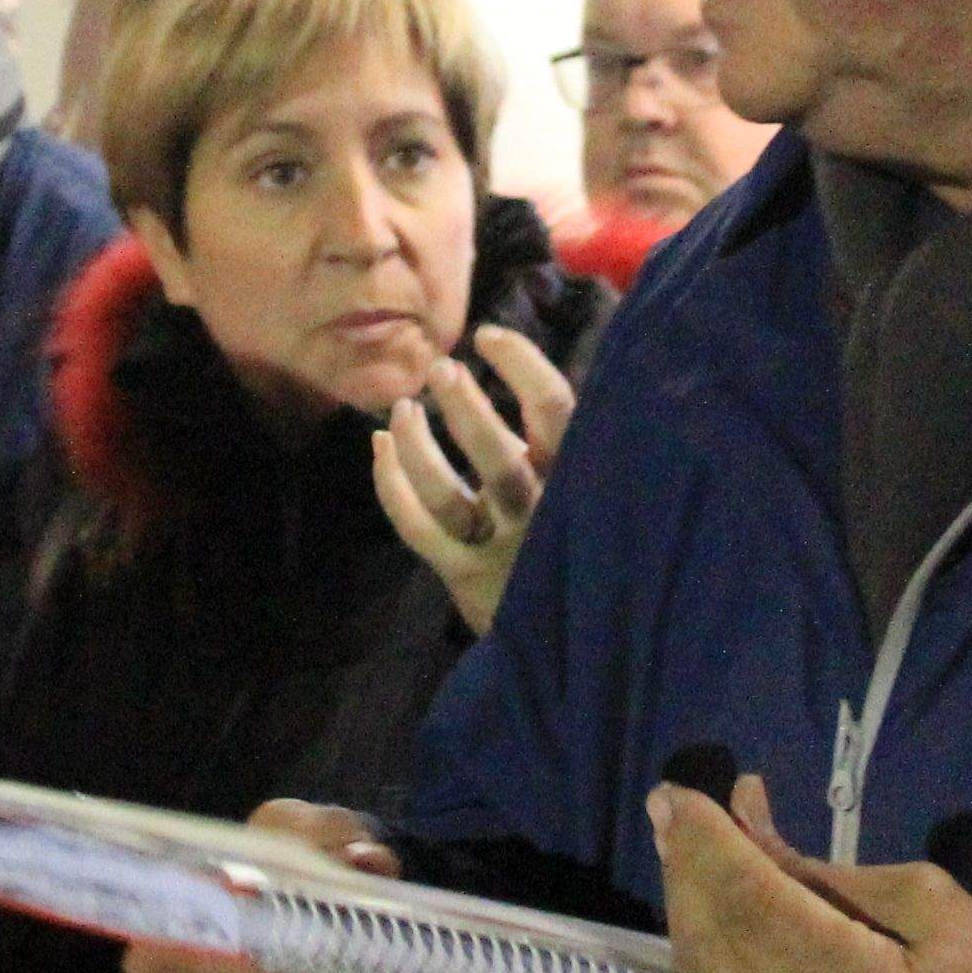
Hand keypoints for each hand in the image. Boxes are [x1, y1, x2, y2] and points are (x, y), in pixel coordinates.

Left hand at [373, 324, 575, 636]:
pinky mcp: (467, 577)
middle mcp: (541, 515)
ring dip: (416, 447)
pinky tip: (379, 448)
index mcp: (579, 480)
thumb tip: (535, 357)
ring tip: (402, 410)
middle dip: (464, 408)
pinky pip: (418, 528)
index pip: (557, 412)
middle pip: (496, 456)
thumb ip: (571, 435)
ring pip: (446, 496)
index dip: (522, 367)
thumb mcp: (592, 483)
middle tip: (440, 369)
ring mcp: (501, 549)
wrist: (582, 637)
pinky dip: (392, 484)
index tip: (488, 336)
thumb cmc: (583, 536)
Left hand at [429, 768, 971, 972]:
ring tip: (586, 901)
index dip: (708, 848)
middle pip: (710, 956)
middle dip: (684, 878)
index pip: (757, 912)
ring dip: (629, 947)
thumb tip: (735, 821)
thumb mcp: (938, 910)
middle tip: (666, 817)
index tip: (675, 797)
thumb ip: (824, 875)